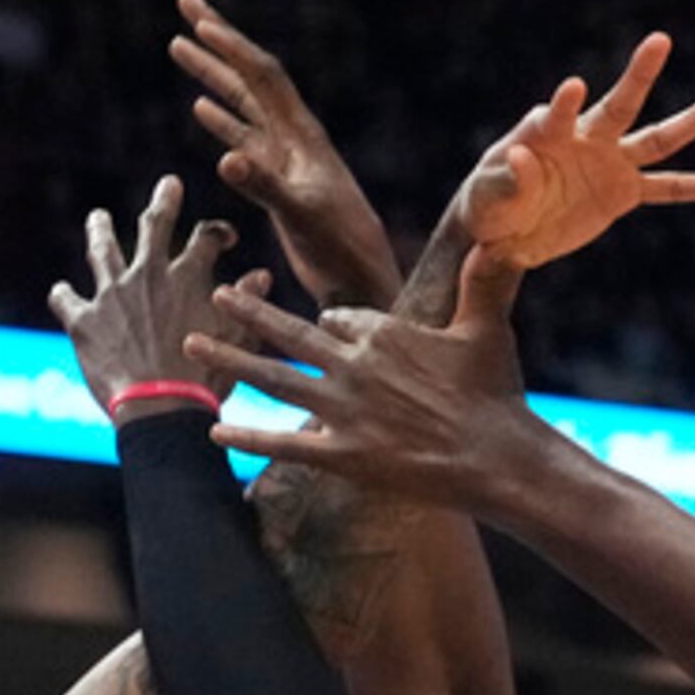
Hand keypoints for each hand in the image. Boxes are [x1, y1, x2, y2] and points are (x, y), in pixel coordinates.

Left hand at [50, 176, 253, 414]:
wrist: (161, 410)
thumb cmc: (205, 379)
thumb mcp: (238, 340)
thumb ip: (248, 302)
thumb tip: (261, 274)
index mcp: (188, 276)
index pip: (206, 237)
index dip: (217, 233)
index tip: (223, 237)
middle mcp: (148, 276)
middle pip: (154, 225)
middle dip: (164, 202)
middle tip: (169, 185)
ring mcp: (112, 296)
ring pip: (103, 252)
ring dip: (101, 231)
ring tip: (98, 217)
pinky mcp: (83, 321)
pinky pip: (66, 300)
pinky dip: (63, 294)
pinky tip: (61, 291)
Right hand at [170, 0, 400, 308]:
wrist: (362, 278)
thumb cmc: (340, 248)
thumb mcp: (302, 216)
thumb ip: (265, 186)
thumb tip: (226, 158)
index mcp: (301, 135)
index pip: (261, 76)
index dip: (230, 45)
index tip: (198, 18)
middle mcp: (293, 137)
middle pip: (248, 75)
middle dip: (216, 40)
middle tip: (185, 2)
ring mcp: (284, 157)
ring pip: (241, 104)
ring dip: (211, 75)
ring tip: (179, 46)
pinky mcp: (278, 181)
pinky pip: (243, 139)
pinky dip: (221, 120)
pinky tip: (201, 107)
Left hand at [190, 252, 557, 514]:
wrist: (496, 458)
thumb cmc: (495, 394)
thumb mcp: (488, 327)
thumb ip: (485, 279)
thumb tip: (501, 236)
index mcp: (383, 331)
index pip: (341, 318)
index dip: (333, 324)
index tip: (324, 325)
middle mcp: (354, 365)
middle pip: (290, 334)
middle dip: (250, 312)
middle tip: (216, 295)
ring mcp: (344, 411)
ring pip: (274, 379)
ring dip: (231, 360)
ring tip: (193, 344)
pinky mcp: (342, 455)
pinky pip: (283, 444)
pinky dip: (248, 436)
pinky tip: (214, 429)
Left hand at [455, 33, 694, 268]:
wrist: (504, 229)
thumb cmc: (489, 202)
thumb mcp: (489, 196)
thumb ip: (507, 178)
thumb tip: (522, 157)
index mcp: (545, 134)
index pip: (556, 114)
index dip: (563, 104)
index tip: (571, 89)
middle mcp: (586, 139)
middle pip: (620, 105)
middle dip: (639, 74)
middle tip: (659, 40)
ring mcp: (611, 163)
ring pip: (660, 138)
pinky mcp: (624, 192)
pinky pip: (670, 188)